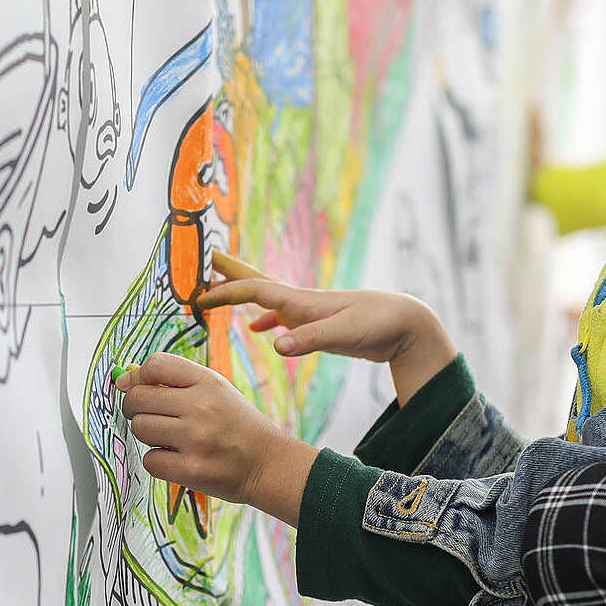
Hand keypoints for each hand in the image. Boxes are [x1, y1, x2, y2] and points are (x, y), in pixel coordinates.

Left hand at [116, 355, 317, 523]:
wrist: (268, 464)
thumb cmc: (238, 426)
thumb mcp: (216, 392)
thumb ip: (176, 382)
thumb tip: (124, 380)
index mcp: (208, 382)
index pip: (155, 364)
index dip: (140, 377)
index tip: (144, 388)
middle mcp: (201, 407)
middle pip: (138, 398)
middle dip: (137, 408)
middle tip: (154, 416)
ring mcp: (195, 439)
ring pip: (140, 428)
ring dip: (148, 435)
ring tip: (170, 438)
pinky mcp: (191, 469)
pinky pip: (150, 460)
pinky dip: (159, 461)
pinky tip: (177, 458)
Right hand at [200, 273, 456, 405]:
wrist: (405, 322)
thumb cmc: (377, 324)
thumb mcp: (343, 335)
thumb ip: (310, 340)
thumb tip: (275, 344)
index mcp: (302, 303)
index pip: (256, 292)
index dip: (227, 292)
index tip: (200, 295)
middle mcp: (301, 303)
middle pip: (257, 284)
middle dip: (230, 274)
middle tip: (204, 260)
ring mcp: (309, 312)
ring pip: (267, 299)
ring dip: (242, 295)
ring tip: (217, 293)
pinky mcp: (319, 324)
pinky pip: (283, 318)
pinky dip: (265, 319)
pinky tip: (258, 329)